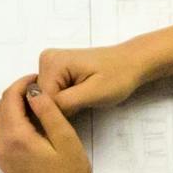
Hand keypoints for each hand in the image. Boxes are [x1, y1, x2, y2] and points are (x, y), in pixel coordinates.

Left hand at [0, 76, 101, 172]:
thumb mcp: (66, 139)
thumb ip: (48, 111)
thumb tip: (33, 91)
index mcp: (16, 138)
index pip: (10, 99)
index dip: (22, 83)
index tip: (38, 78)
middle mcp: (3, 146)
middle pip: (1, 107)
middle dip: (16, 93)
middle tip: (38, 88)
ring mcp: (2, 157)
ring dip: (12, 106)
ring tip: (36, 102)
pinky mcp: (6, 165)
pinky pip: (2, 134)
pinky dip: (11, 121)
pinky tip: (31, 121)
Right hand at [32, 41, 151, 112]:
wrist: (132, 62)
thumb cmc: (118, 76)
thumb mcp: (93, 93)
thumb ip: (65, 103)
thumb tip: (41, 112)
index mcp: (51, 62)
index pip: (41, 101)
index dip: (58, 113)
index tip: (79, 111)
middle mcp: (45, 60)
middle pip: (41, 99)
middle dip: (59, 109)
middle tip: (83, 104)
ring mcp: (49, 64)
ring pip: (45, 99)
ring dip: (62, 106)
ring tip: (83, 100)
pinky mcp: (55, 70)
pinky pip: (51, 94)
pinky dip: (63, 101)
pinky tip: (78, 98)